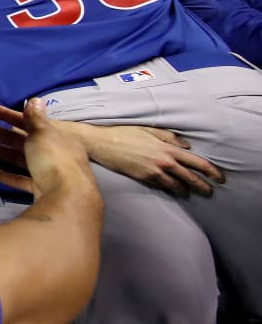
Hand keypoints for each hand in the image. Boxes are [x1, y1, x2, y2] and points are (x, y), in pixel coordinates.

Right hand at [0, 99, 94, 197]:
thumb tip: (35, 99)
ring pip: (15, 157)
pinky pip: (17, 178)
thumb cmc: (55, 159)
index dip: (6, 114)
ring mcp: (44, 172)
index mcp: (53, 136)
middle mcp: (50, 152)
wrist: (67, 197)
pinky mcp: (38, 189)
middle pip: (17, 138)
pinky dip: (1, 174)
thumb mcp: (44, 133)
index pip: (26, 121)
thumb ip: (35, 118)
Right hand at [57, 121, 223, 195]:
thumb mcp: (149, 130)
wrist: (103, 144)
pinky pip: (161, 186)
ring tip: (190, 193)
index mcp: (167, 148)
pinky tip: (172, 190)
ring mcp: (153, 172)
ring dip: (186, 190)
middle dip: (203, 186)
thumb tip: (186, 146)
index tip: (219, 177)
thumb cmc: (124, 133)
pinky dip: (169, 189)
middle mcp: (164, 161)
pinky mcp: (143, 178)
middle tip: (210, 192)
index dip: (211, 171)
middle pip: (190, 177)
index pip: (197, 162)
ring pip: (177, 185)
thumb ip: (169, 137)